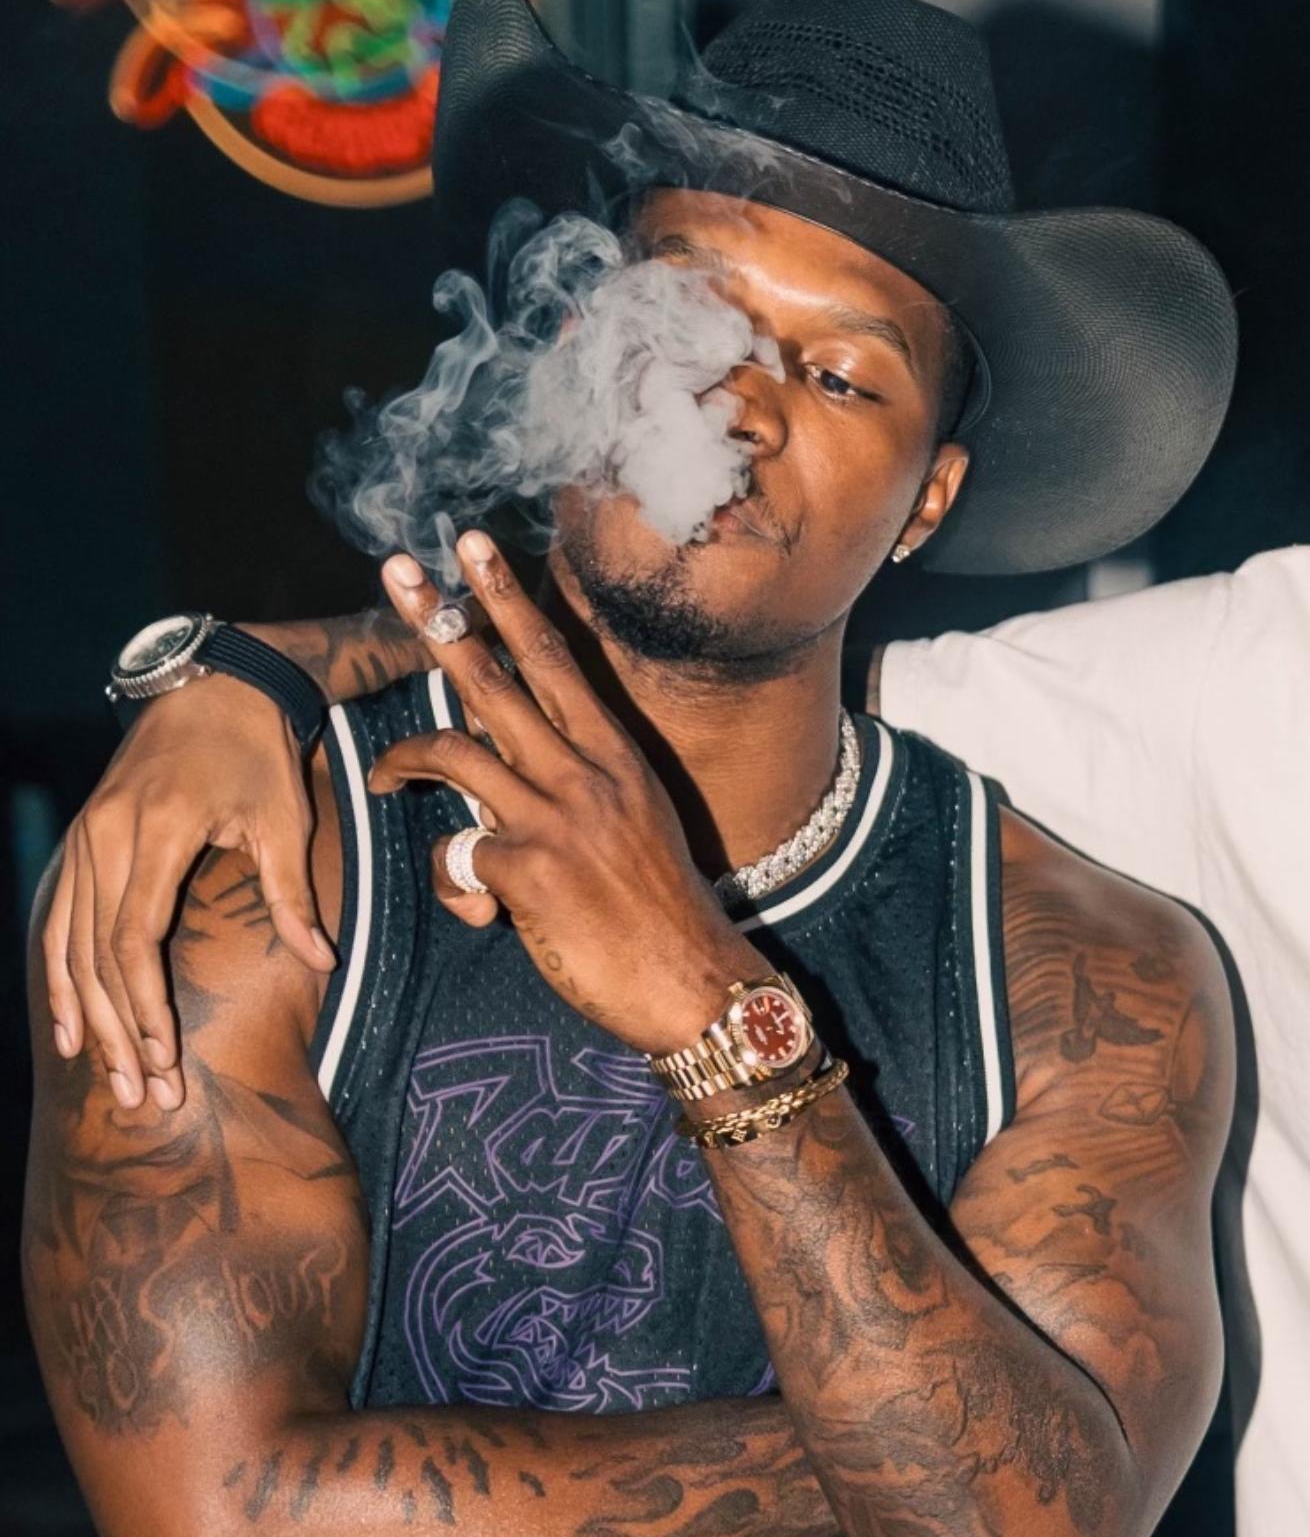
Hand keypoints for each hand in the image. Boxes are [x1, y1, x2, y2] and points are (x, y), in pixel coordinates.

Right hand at [43, 673, 334, 1113]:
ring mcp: (85, 840)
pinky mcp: (83, 843)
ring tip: (111, 1080)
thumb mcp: (285, 818)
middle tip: (144, 1096)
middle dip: (120, 1032)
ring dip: (89, 1018)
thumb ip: (292, 893)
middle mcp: (105, 839)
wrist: (214, 688)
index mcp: (155, 834)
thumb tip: (321, 961)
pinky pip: (60, 921)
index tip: (166, 1059)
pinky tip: (72, 1030)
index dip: (145, 1007)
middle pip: (96, 955)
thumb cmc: (257, 755)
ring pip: (70, 946)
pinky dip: (61, 978)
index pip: (134, 940)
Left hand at [365, 537, 759, 1055]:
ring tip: (386, 776)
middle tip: (397, 569)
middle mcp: (588, 775)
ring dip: (406, 758)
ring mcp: (556, 819)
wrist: (697, 987)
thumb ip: (571, 802)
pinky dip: (456, 884)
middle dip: (440, 618)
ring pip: (455, 751)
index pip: (557, 661)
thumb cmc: (664, 918)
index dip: (509, 601)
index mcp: (618, 759)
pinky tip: (481, 910)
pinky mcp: (527, 871)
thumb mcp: (634, 835)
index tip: (474, 549)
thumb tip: (499, 810)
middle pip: (496, 678)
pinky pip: (456, 855)